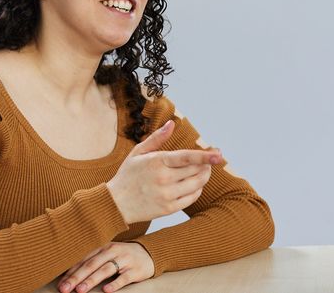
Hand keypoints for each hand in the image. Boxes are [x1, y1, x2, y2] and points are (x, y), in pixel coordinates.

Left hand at [58, 242, 153, 292]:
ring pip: (105, 270)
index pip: (83, 259)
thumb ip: (91, 260)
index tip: (60, 283)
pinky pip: (124, 278)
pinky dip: (115, 284)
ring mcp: (124, 260)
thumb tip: (68, 273)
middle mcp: (112, 251)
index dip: (70, 271)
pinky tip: (106, 291)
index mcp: (102, 247)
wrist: (149, 252)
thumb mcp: (107, 253)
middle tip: (64, 288)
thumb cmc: (122, 255)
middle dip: (76, 277)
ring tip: (80, 290)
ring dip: (91, 280)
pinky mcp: (135, 270)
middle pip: (91, 264)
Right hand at [106, 120, 222, 223]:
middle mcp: (163, 179)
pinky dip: (197, 190)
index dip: (204, 156)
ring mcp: (166, 195)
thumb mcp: (138, 153)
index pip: (186, 157)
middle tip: (212, 159)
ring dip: (204, 176)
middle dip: (207, 164)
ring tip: (204, 170)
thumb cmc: (128, 175)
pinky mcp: (168, 209)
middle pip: (195, 170)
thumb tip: (171, 123)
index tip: (218, 154)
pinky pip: (191, 198)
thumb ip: (157, 138)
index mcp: (156, 162)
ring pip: (196, 184)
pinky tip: (194, 184)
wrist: (115, 204)